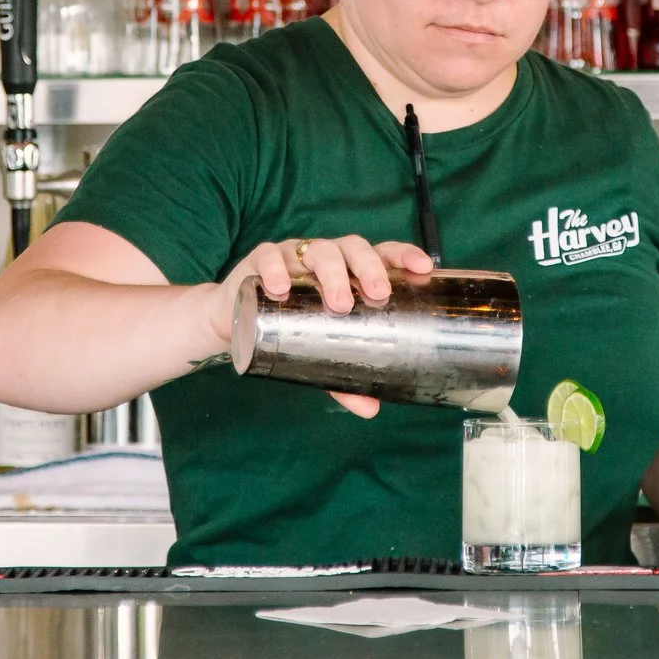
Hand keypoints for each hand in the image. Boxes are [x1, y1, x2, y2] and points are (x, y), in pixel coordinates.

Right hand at [213, 236, 435, 419]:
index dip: (403, 255)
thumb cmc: (289, 327)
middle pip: (352, 249)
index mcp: (348, 269)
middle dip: (368, 268)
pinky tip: (281, 288)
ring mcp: (294, 255)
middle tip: (377, 294)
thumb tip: (370, 409)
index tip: (424, 268)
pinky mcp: (260, 260)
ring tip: (339, 302)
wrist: (234, 319)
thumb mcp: (318, 351)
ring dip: (332, 273)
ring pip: (318, 250)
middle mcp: (325, 256)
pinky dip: (276, 269)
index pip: (381, 252)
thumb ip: (342, 375)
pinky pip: (269, 256)